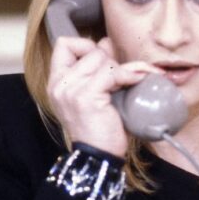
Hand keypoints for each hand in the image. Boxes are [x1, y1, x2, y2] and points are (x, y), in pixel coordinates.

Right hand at [47, 37, 162, 156]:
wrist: (98, 157)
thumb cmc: (100, 128)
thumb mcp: (94, 94)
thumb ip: (97, 68)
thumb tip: (106, 42)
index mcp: (56, 82)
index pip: (64, 44)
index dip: (86, 45)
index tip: (102, 60)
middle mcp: (59, 84)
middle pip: (89, 50)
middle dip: (110, 59)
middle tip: (121, 77)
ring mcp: (71, 90)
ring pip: (102, 59)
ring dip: (121, 68)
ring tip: (131, 82)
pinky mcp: (87, 96)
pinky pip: (113, 72)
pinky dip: (131, 74)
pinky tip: (142, 78)